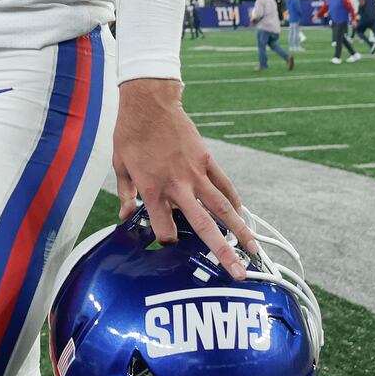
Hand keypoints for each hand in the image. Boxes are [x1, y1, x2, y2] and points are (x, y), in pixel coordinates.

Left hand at [112, 79, 256, 280]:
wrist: (149, 102)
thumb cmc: (131, 134)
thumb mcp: (120, 166)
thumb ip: (125, 194)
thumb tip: (126, 215)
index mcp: (152, 190)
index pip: (165, 230)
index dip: (166, 240)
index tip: (166, 239)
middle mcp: (178, 186)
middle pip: (204, 227)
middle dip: (222, 253)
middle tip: (237, 273)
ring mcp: (196, 173)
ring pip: (223, 209)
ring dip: (240, 231)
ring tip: (254, 251)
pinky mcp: (206, 160)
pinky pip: (225, 186)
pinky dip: (235, 202)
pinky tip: (242, 216)